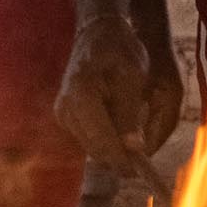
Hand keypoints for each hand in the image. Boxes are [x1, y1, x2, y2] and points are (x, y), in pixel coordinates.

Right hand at [54, 13, 157, 171]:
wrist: (99, 34)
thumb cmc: (119, 51)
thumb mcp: (132, 78)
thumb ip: (130, 115)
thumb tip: (133, 149)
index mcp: (81, 97)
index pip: (102, 141)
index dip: (122, 160)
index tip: (141, 172)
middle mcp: (66, 108)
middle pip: (95, 149)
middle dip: (120, 157)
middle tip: (144, 164)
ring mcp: (63, 114)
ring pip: (92, 147)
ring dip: (114, 149)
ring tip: (135, 140)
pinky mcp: (66, 117)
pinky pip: (89, 138)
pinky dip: (106, 139)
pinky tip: (120, 128)